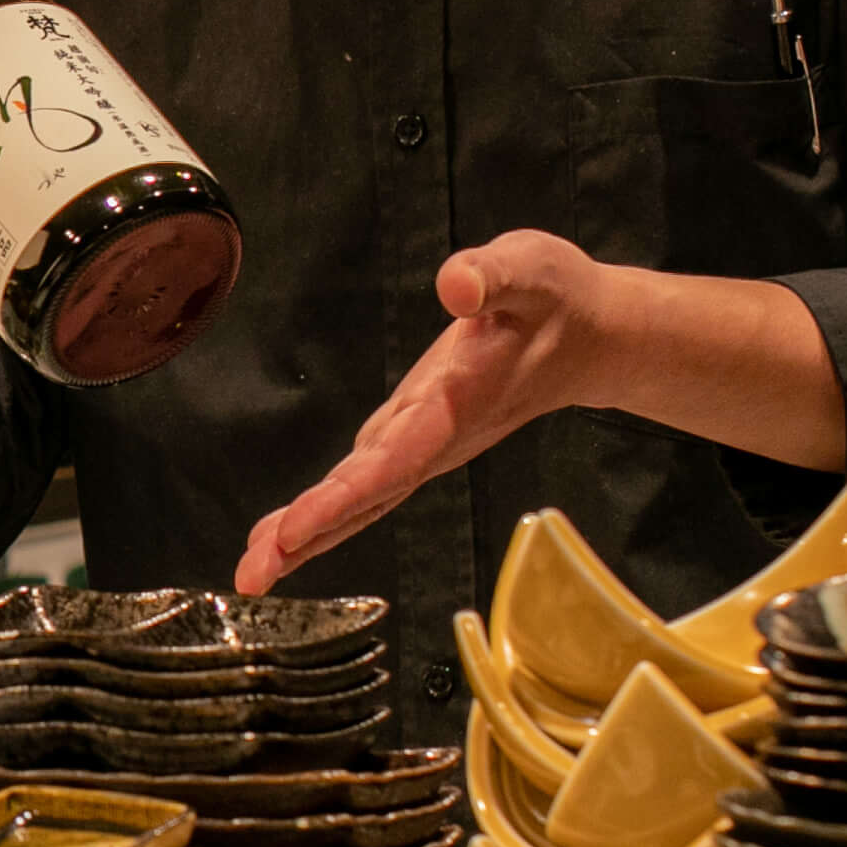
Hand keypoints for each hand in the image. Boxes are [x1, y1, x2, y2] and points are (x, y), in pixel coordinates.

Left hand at [234, 237, 842, 591]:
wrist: (593, 337)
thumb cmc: (557, 300)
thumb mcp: (532, 270)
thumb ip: (493, 276)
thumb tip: (455, 284)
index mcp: (456, 403)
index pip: (392, 459)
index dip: (341, 497)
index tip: (293, 531)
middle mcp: (435, 437)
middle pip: (366, 497)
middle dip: (308, 535)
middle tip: (252, 576)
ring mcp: (423, 443)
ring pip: (360, 500)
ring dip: (306, 536)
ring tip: (253, 572)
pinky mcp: (414, 435)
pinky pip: (362, 485)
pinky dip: (321, 513)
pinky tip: (283, 535)